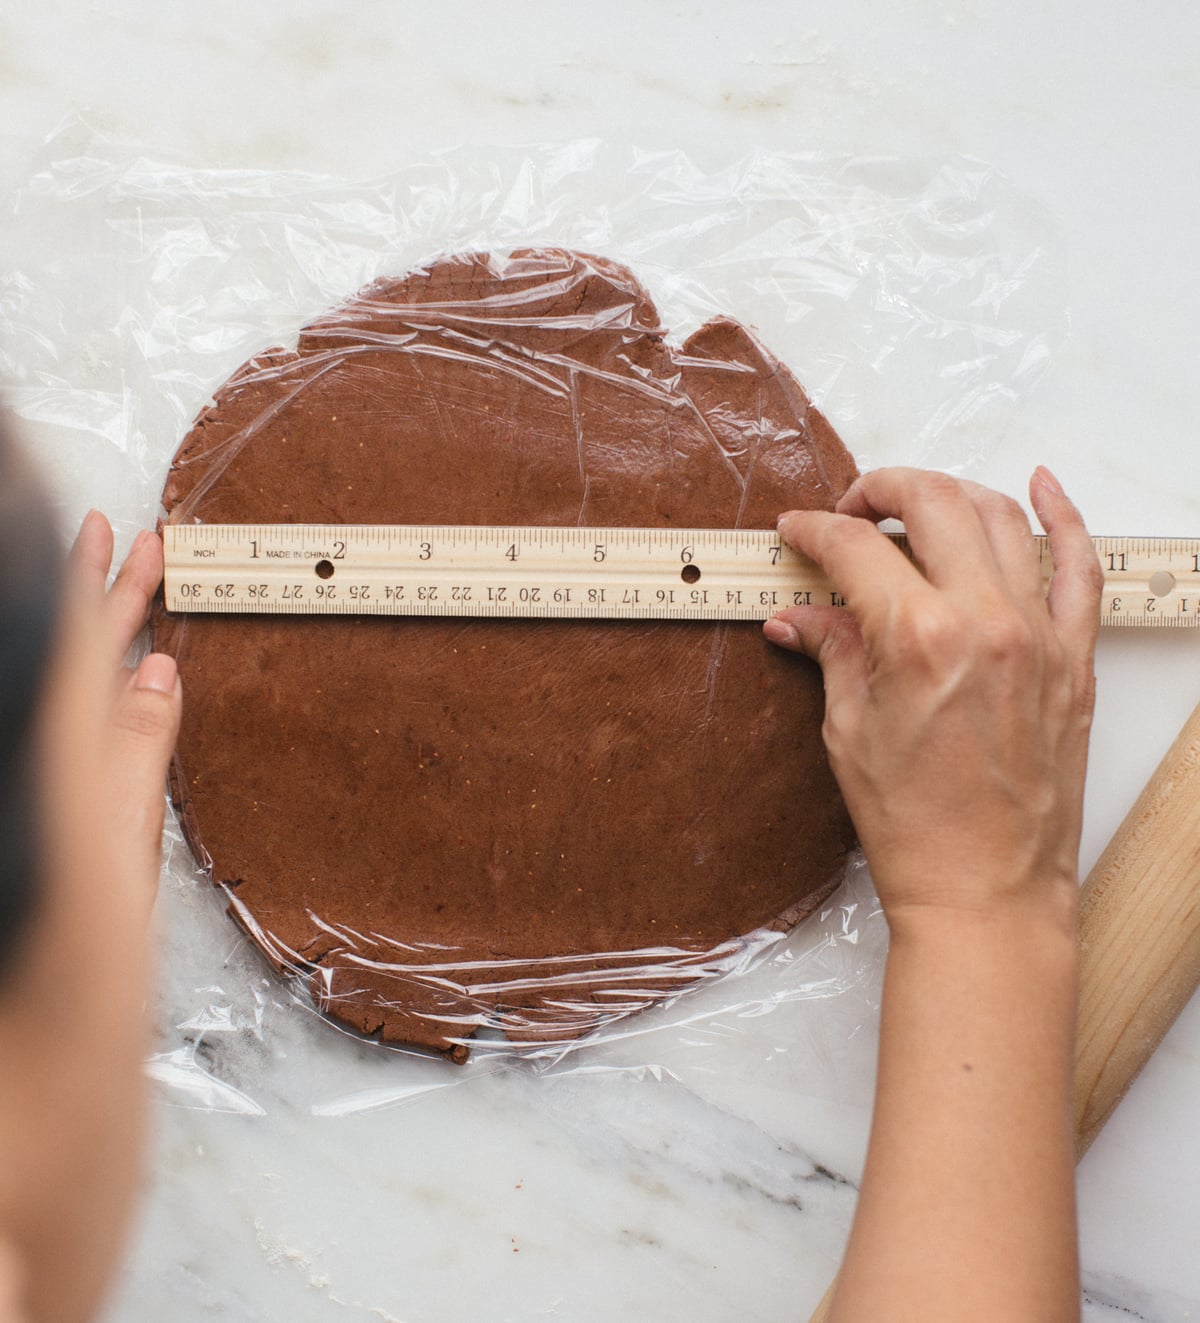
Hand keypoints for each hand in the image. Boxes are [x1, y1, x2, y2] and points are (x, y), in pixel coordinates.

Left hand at [67, 511, 181, 913]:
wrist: (45, 998)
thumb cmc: (64, 934)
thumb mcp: (120, 832)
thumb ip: (134, 746)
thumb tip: (157, 672)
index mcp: (61, 743)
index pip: (79, 641)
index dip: (99, 584)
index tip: (124, 540)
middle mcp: (50, 748)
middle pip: (68, 651)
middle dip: (97, 592)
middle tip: (119, 539)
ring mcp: (54, 773)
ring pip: (72, 680)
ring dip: (97, 630)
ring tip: (116, 583)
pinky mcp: (62, 797)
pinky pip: (82, 719)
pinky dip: (100, 683)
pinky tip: (121, 675)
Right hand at [763, 466, 1102, 933]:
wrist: (986, 891)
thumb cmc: (916, 828)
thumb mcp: (848, 733)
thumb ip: (832, 653)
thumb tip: (800, 618)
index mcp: (918, 638)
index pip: (856, 547)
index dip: (815, 529)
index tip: (797, 530)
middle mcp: (986, 620)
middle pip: (932, 504)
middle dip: (880, 490)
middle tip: (850, 512)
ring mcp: (1039, 635)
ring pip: (1001, 517)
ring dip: (950, 495)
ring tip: (916, 507)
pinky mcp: (1073, 658)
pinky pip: (1080, 565)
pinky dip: (1064, 516)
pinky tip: (1042, 486)